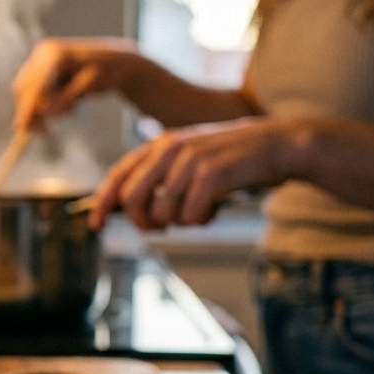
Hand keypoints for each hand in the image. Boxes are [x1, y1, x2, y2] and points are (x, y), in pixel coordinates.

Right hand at [12, 37, 140, 131]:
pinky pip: (36, 94)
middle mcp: (43, 54)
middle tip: (48, 134)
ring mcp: (41, 60)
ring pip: (28, 94)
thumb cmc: (107, 71)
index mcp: (55, 54)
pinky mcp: (42, 70)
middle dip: (34, 113)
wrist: (117, 61)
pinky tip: (71, 102)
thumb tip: (48, 114)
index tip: (22, 128)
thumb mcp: (90, 86)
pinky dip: (49, 104)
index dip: (27, 107)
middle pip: (24, 90)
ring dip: (43, 110)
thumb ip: (67, 98)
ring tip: (73, 110)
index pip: (35, 85)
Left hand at [91, 117, 304, 229]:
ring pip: (161, 212)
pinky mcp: (211, 175)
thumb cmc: (231, 158)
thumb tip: (132, 209)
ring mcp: (190, 161)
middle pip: (131, 199)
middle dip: (142, 222)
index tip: (96, 224)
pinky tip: (214, 210)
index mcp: (160, 144)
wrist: (278, 144)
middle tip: (160, 228)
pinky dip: (200, 221)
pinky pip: (190, 215)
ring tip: (197, 214)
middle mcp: (169, 149)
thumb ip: (161, 176)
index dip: (102, 202)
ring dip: (177, 223)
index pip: (118, 176)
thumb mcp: (189, 159)